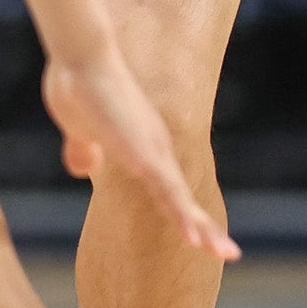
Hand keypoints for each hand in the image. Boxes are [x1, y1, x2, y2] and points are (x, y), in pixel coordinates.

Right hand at [41, 52, 238, 262]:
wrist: (81, 54)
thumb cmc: (78, 83)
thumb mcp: (77, 129)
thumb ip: (82, 148)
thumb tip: (83, 167)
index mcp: (143, 147)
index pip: (170, 190)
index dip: (185, 215)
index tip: (202, 238)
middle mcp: (156, 148)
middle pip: (183, 197)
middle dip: (204, 228)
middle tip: (228, 253)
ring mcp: (150, 148)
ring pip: (179, 196)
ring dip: (198, 226)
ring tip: (220, 251)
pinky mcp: (138, 147)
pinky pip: (163, 185)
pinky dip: (179, 210)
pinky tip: (190, 232)